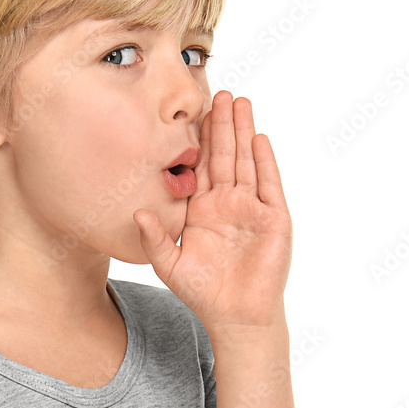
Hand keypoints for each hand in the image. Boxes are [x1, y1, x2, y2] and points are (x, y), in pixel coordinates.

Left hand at [133, 91, 292, 330]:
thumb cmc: (202, 292)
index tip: (188, 112)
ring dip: (243, 131)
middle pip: (223, 154)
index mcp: (202, 208)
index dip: (196, 139)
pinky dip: (264, 161)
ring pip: (246, 161)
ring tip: (240, 101)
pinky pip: (268, 183)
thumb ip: (154, 237)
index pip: (198, 165)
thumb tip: (135, 212)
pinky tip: (258, 138)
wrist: (236, 316)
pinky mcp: (273, 218)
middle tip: (218, 92)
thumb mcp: (169, 263)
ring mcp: (251, 207)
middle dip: (221, 124)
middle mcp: (227, 202)